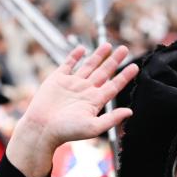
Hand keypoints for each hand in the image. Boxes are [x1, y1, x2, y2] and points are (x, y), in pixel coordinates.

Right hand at [8, 44, 137, 176]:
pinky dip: (75, 55)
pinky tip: (83, 49)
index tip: (135, 67)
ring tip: (109, 45)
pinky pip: (68, 63)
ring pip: (89, 65)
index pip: (114, 85)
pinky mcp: (58, 79)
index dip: (124, 76)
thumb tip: (130, 112)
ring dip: (99, 55)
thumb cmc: (66, 131)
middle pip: (104, 72)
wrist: (42, 128)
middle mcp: (85, 90)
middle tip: (125, 49)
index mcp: (95, 101)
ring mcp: (72, 83)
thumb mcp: (93, 127)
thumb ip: (111, 119)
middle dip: (114, 60)